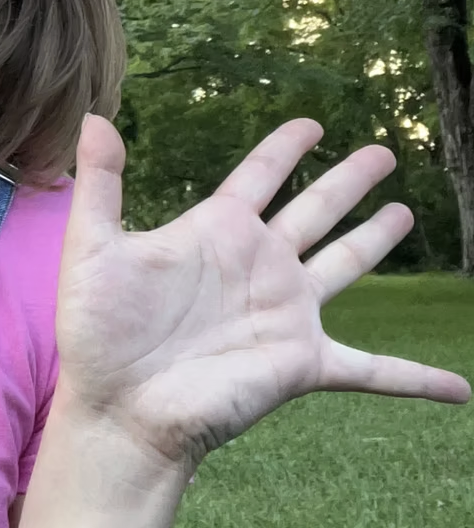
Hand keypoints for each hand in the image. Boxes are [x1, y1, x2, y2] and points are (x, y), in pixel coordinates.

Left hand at [56, 116, 469, 470]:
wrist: (118, 409)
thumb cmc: (96, 333)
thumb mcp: (92, 247)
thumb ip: (100, 182)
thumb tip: (93, 118)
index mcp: (215, 233)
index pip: (258, 177)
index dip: (283, 149)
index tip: (310, 124)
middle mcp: (258, 266)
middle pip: (315, 209)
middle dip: (347, 181)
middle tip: (383, 152)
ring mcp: (285, 313)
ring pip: (345, 266)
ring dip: (376, 241)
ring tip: (406, 214)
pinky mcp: (302, 363)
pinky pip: (374, 370)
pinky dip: (417, 378)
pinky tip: (460, 389)